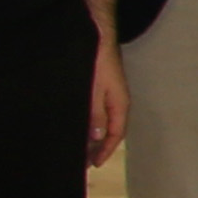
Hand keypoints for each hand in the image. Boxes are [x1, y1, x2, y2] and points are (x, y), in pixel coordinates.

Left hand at [85, 41, 128, 165]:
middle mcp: (115, 101)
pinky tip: (78, 127)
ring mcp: (108, 94)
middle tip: (83, 163)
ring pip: (102, 121)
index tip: (94, 164)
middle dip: (98, 147)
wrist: (97, 34)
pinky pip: (96, 112)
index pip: (116, 132)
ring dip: (92, 136)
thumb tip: (97, 136)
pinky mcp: (99, 88)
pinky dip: (88, 123)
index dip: (105, 149)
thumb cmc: (97, 60)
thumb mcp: (95, 89)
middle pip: (109, 130)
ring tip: (79, 149)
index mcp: (119, 103)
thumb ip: (96, 112)